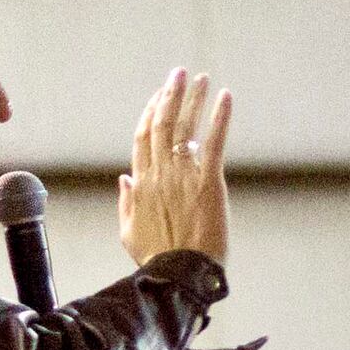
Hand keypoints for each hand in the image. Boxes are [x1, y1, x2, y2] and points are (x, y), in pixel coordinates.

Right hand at [115, 67, 234, 269]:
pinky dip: (220, 117)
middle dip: (170, 94)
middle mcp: (160, 174)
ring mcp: (184, 177)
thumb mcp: (129, 233)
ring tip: (201, 78)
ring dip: (193, 99)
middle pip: (162, 124)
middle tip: (179, 73)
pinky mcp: (209, 183)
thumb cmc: (157, 259)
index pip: (143, 137)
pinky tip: (225, 97)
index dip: (151, 112)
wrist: (181, 276)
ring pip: (185, 127)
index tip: (159, 95)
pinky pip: (214, 143)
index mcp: (142, 184)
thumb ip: (126, 202)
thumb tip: (124, 177)